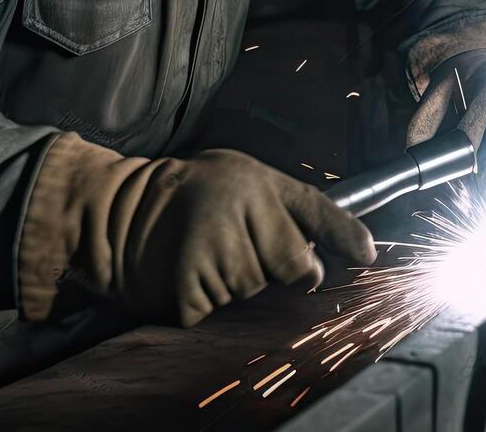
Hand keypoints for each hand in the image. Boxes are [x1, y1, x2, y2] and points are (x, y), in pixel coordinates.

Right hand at [23, 137, 375, 327]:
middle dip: (274, 267)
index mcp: (259, 181)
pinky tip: (188, 271)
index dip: (347, 237)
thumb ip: (284, 207)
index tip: (367, 256)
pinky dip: (204, 301)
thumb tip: (326, 254)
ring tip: (204, 250)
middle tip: (237, 244)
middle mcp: (240, 209)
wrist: (117, 208)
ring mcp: (213, 249)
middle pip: (294, 268)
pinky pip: (219, 310)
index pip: (317, 212)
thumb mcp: (239, 177)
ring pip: (254, 290)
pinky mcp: (189, 287)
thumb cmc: (187, 193)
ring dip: (234, 281)